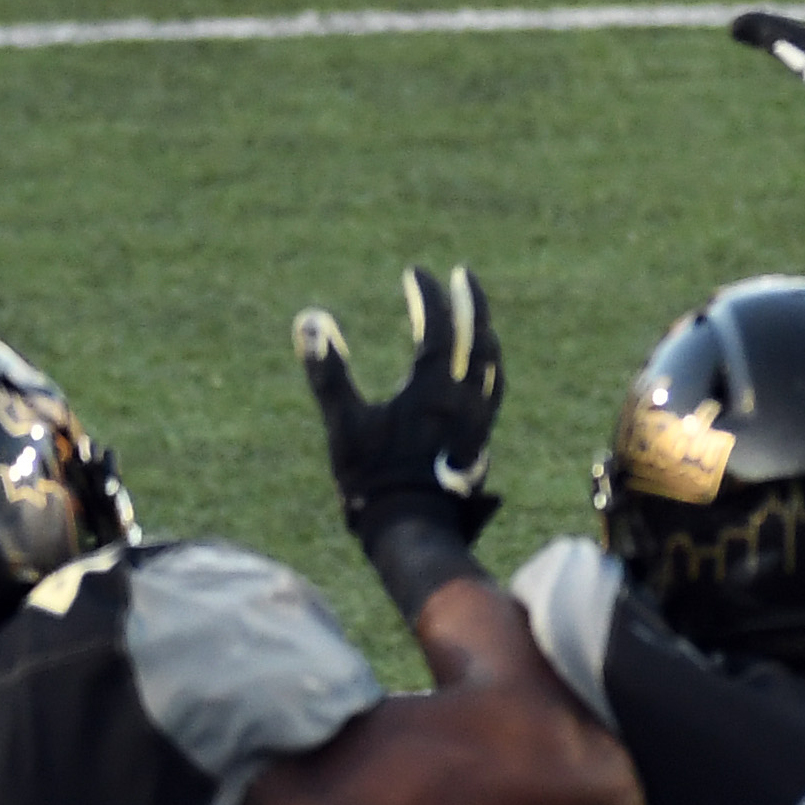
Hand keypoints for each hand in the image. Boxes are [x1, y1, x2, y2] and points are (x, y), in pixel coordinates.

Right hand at [296, 265, 503, 544]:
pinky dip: (489, 369)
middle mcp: (465, 400)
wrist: (411, 532)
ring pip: (493, 365)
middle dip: (471, 303)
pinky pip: (493, 393)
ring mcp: (478, 423)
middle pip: (478, 338)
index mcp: (434, 389)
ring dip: (485, 334)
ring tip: (476, 317)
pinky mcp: (480, 443)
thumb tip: (310, 319)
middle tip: (464, 276)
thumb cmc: (373, 480)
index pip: (438, 328)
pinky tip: (482, 373)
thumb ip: (327, 370)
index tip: (416, 272)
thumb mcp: (343, 422)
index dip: (427, 296)